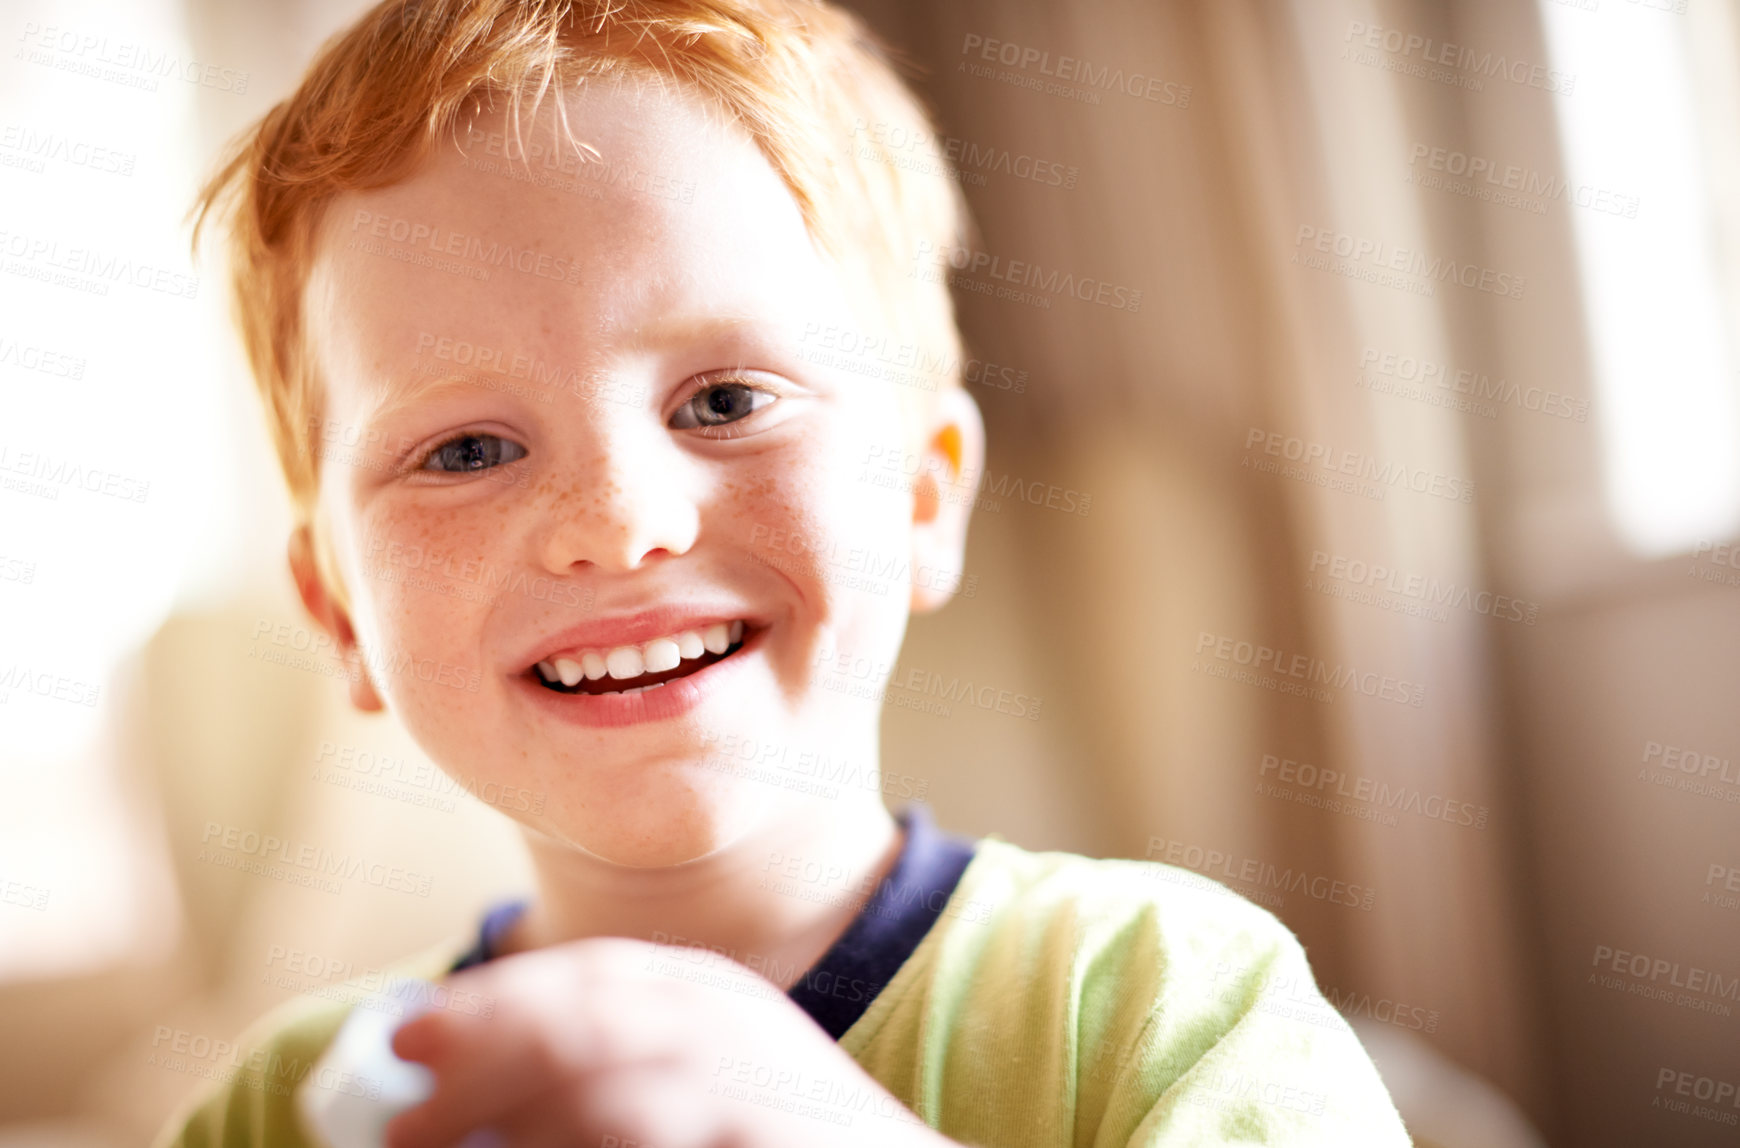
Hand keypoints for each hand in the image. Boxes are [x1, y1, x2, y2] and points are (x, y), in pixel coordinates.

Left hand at [382, 936, 957, 1147]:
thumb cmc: (767, 1136)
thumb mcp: (694, 1081)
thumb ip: (601, 1068)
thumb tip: (448, 1082)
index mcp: (713, 997)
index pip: (595, 974)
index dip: (495, 1000)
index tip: (407, 1036)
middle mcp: (740, 1026)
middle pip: (597, 1016)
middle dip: (489, 1056)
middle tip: (405, 1116)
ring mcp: (763, 1088)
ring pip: (619, 1088)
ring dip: (523, 1121)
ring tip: (439, 1146)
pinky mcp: (775, 1140)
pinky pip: (659, 1139)